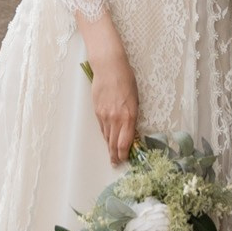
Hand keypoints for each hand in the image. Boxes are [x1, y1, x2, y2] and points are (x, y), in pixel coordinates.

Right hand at [84, 19, 139, 166]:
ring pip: (107, 136)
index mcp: (128, 116)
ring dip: (110, 147)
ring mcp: (104, 115)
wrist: (109, 67)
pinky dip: (105, 135)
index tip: (125, 160)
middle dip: (116, 155)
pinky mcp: (97, 111)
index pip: (125, 142)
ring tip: (112, 156)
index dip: (124, 154)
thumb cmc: (126, 80)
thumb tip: (130, 130)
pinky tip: (107, 139)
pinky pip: (102, 127)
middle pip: (114, 143)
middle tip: (116, 163)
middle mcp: (116, 119)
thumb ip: (132, 117)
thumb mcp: (135, 100)